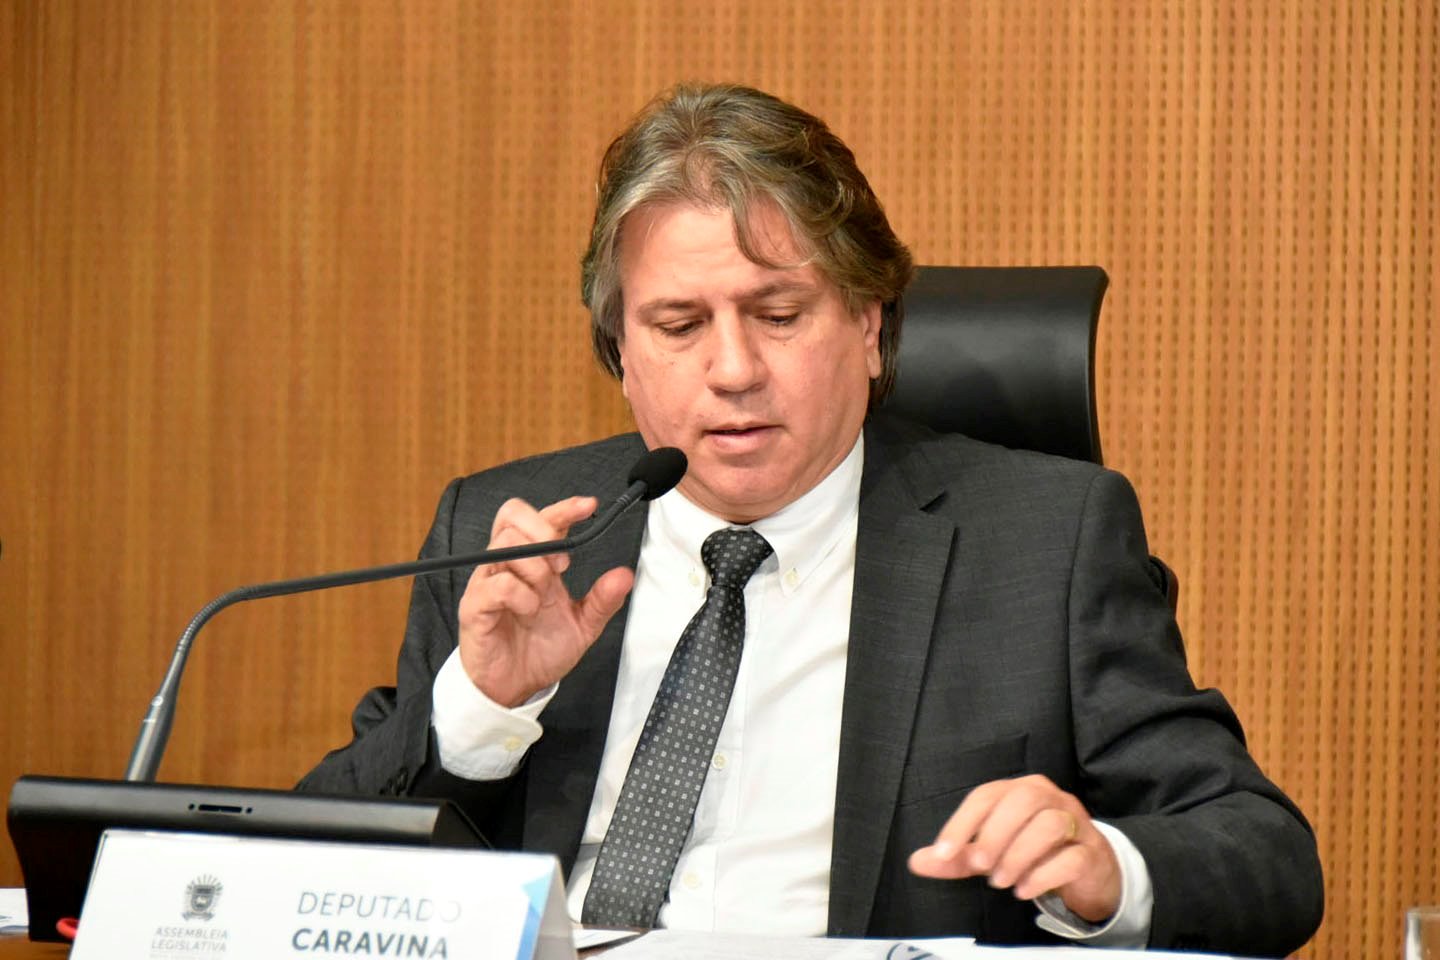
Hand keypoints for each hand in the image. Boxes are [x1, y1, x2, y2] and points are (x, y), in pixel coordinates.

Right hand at [456, 496, 634, 706]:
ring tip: (544, 595)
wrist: (514, 686)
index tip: (588, 506)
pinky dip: (521, 595)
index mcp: (534, 563)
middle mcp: (508, 565)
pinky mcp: (475, 605)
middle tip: (562, 564)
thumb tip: (625, 575)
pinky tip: (529, 611)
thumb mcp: (582, 625)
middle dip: (544, 531)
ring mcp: (488, 582)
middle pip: (512, 516)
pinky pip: (497, 584)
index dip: (564, 508)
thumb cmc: (540, 650)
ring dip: (535, 568)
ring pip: (505, 545)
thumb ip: (603, 599)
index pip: (541, 518)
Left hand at [907, 774, 1120, 923]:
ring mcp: (1076, 822)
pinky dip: (1044, 874)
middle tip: (980, 867)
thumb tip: (918, 861)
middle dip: (995, 834)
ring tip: (1001, 881)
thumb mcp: (991, 852)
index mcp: (1019, 790)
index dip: (962, 823)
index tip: (942, 852)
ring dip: (1019, 855)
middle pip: (1022, 800)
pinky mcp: (1091, 852)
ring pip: (1050, 825)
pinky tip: (1025, 890)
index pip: (986, 796)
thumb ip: (958, 856)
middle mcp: (1049, 798)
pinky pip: (1071, 857)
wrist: (1087, 870)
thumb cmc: (1033, 852)